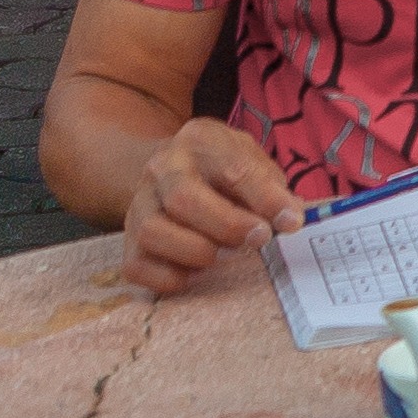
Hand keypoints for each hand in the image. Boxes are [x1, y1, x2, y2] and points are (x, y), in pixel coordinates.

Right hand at [120, 120, 304, 296]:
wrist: (168, 167)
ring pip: (153, 232)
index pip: (233, 168)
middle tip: (259, 239)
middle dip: (228, 226)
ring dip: (197, 251)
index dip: (265, 198)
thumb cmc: (220, 168)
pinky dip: (169, 277)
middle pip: (183, 199)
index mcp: (200, 140)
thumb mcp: (249, 158)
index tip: (290, 221)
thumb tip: (290, 217)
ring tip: (225, 255)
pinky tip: (196, 271)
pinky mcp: (127, 240)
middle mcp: (162, 168)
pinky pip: (136, 266)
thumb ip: (270, 185)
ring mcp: (139, 203)